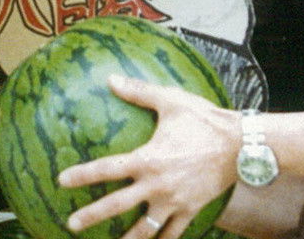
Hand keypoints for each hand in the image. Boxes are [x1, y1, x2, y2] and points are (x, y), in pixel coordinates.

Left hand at [58, 74, 240, 237]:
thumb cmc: (204, 120)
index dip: (82, 175)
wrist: (241, 145)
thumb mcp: (170, 100)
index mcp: (147, 159)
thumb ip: (138, 92)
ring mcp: (174, 202)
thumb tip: (111, 79)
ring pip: (144, 230)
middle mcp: (156, 185)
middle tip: (71, 224)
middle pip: (116, 206)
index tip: (62, 181)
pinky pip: (173, 234)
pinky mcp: (191, 210)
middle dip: (91, 216)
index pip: (106, 169)